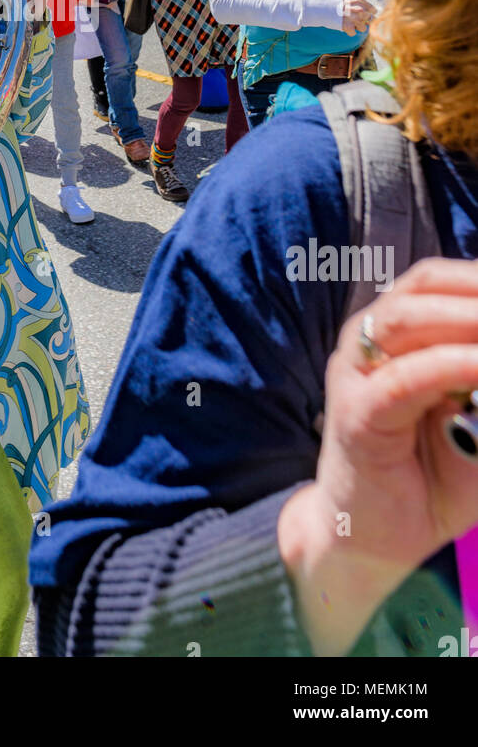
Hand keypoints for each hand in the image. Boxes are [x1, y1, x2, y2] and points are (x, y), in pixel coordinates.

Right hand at [278, 260, 477, 654]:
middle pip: (424, 287)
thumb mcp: (477, 424)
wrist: (371, 541)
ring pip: (407, 318)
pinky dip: (452, 365)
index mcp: (397, 334)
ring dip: (468, 317)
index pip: (440, 280)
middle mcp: (368, 340)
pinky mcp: (356, 413)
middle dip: (477, 291)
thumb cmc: (429, 479)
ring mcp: (356, 372)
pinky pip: (405, 378)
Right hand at [341, 0, 374, 36]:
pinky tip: (345, 28)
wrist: (318, 8)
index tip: (370, 13)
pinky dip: (350, 32)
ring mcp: (352, 18)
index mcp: (356, 0)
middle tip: (358, 19)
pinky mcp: (347, 26)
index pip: (370, 8)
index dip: (371, 11)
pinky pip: (353, 33)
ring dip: (358, 27)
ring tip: (352, 24)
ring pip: (363, 27)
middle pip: (368, 18)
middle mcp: (357, 9)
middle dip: (364, 20)